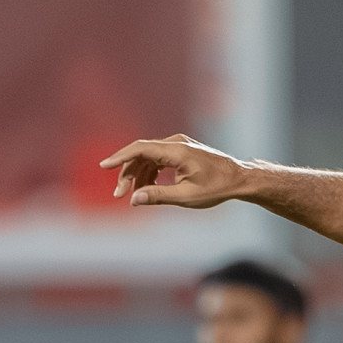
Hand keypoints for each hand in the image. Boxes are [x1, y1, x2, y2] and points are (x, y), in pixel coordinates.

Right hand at [100, 134, 250, 207]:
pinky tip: (147, 188)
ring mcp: (179, 145)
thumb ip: (158, 196)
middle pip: (141, 154)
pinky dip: (149, 172)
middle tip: (120, 195)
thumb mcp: (186, 196)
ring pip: (148, 157)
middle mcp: (176, 143)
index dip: (120, 157)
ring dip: (138, 175)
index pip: (140, 149)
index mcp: (177, 150)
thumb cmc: (216, 187)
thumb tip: (134, 200)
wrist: (239, 179)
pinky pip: (158, 159)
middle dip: (127, 174)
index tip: (104, 166)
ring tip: (134, 197)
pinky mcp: (181, 151)